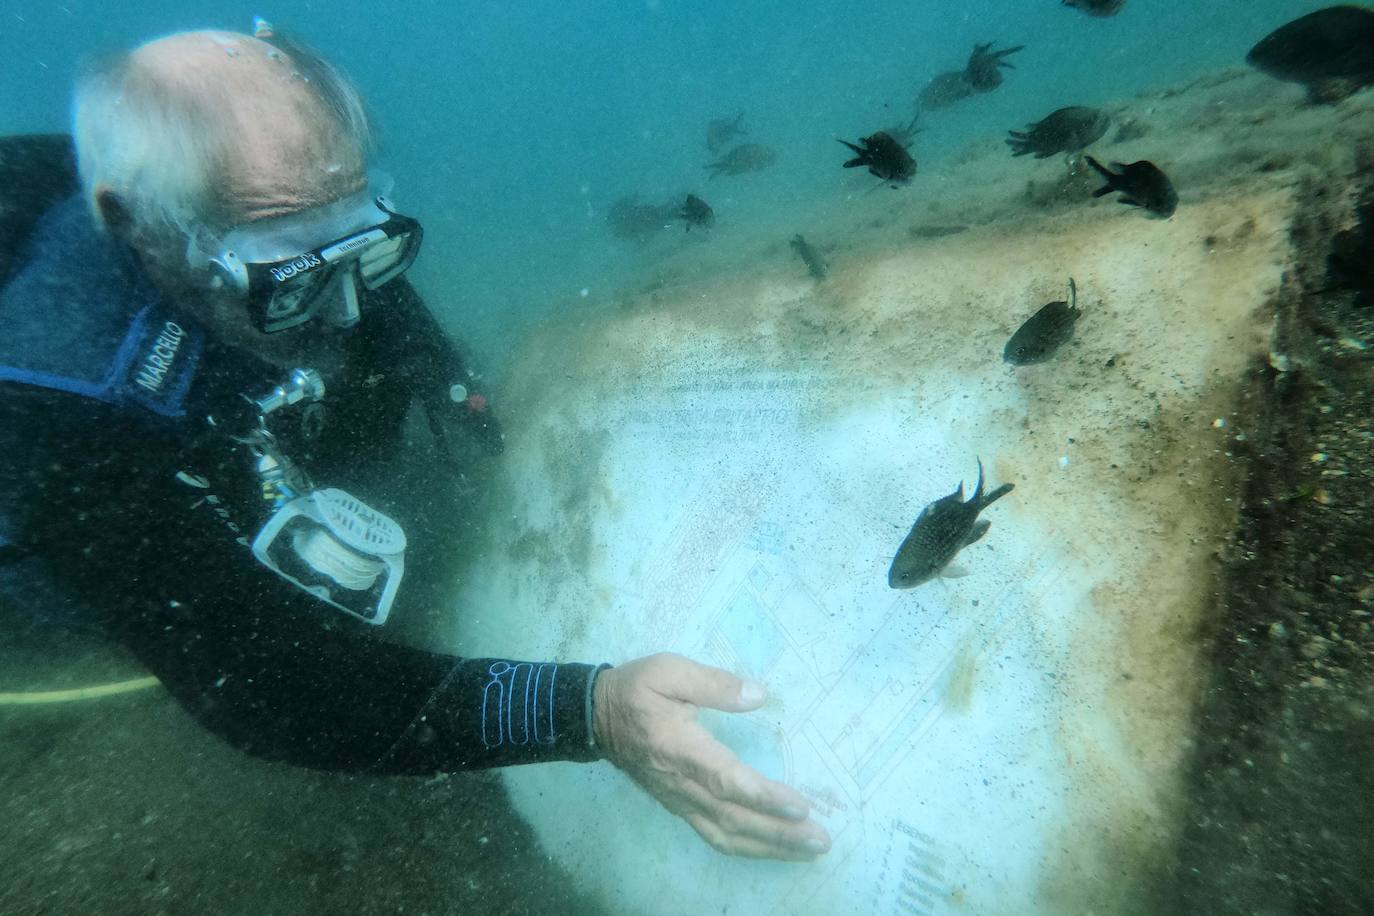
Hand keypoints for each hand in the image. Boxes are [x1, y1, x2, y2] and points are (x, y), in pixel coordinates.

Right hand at [592, 653, 831, 860]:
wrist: (595, 717)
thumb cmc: (636, 689)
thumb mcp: (669, 670)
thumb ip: (713, 683)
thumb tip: (757, 695)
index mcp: (679, 747)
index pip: (725, 779)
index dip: (762, 796)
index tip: (799, 805)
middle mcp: (680, 783)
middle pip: (733, 817)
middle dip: (779, 832)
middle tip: (821, 839)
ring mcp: (679, 800)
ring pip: (725, 834)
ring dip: (769, 847)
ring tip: (808, 850)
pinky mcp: (679, 807)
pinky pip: (714, 836)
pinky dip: (746, 848)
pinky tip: (772, 849)